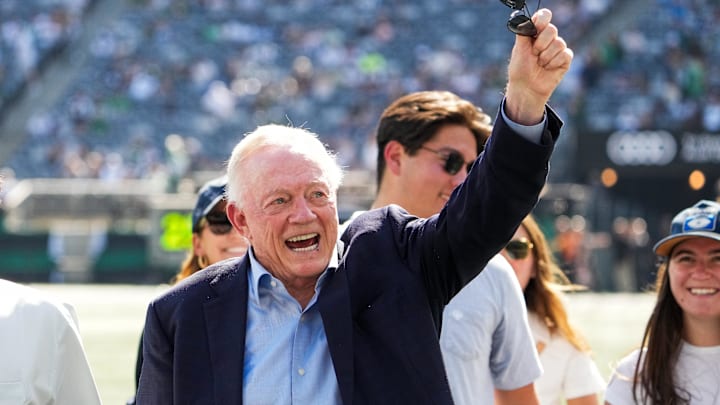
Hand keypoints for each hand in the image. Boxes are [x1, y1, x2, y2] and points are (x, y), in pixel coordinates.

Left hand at [504, 8, 572, 124]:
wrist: (526, 88)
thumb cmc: (520, 69)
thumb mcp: (518, 49)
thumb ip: (523, 33)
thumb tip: (523, 19)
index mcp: (535, 33)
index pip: (544, 16)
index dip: (542, 19)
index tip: (537, 27)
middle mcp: (548, 38)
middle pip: (552, 29)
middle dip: (540, 44)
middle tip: (534, 54)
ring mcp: (557, 48)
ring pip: (559, 43)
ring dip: (546, 56)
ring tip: (540, 64)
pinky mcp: (565, 59)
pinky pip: (565, 54)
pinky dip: (554, 62)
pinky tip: (548, 68)